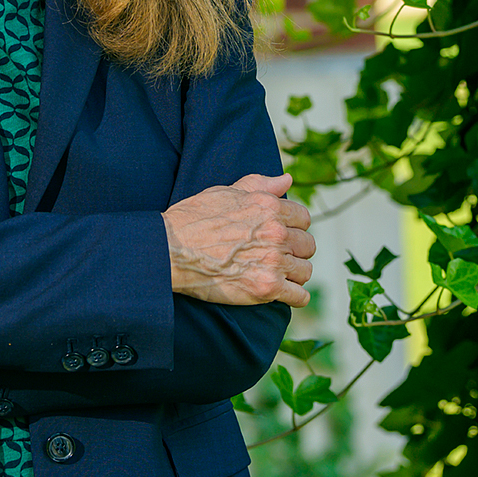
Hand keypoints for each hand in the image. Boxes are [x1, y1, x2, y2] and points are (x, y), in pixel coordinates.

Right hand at [161, 173, 314, 307]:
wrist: (170, 250)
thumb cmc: (193, 219)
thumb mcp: (226, 193)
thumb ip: (260, 185)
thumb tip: (287, 179)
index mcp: (270, 207)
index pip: (303, 218)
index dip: (293, 226)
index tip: (281, 235)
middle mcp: (277, 233)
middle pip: (307, 245)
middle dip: (295, 251)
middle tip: (278, 256)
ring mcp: (273, 261)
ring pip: (305, 271)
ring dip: (294, 274)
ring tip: (278, 275)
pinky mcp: (265, 288)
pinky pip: (298, 296)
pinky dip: (294, 297)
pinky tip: (283, 294)